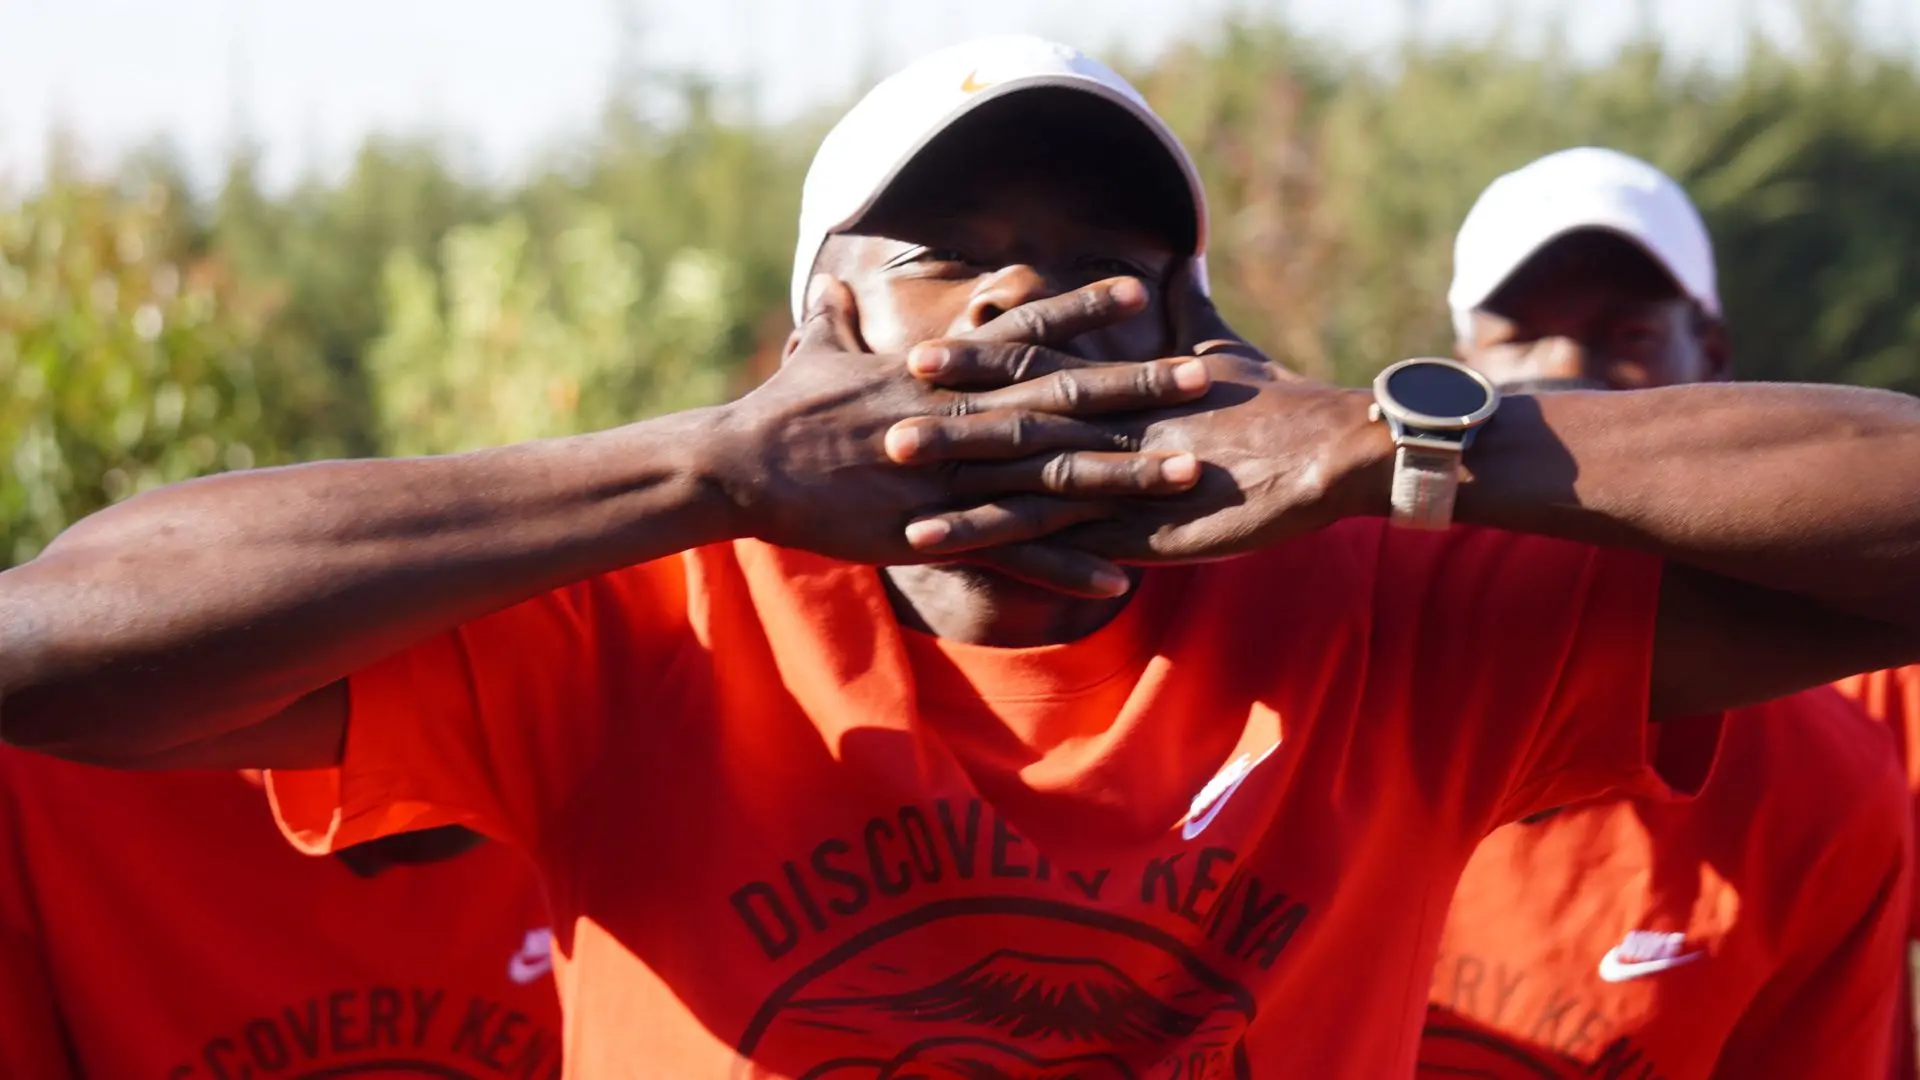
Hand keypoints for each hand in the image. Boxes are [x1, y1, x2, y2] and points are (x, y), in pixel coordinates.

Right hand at [712, 275, 1213, 594]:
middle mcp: (960, 416)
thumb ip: (837, 321)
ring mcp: (954, 474)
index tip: (1136, 286)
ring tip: (1192, 473)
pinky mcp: (937, 529)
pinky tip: (1121, 575)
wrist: (742, 466)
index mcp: (941, 374)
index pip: (1024, 333)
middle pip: (1064, 396)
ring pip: (1056, 471)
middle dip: (1137, 387)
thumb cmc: (778, 411)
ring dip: (1127, 473)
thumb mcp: (815, 355)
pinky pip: (1017, 548)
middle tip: (1204, 377)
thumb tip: (829, 285)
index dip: (1081, 309)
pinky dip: (1069, 561)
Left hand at [888, 265, 1388, 563]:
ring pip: (1018, 474)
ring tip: (891, 481)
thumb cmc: (1282, 403)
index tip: (923, 354)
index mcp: (1122, 383)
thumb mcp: (1224, 348)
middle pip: (1011, 415)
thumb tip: (1177, 263)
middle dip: (944, 416)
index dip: (977, 360)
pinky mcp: (1131, 524)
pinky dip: (991, 539)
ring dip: (953, 478)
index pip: (1036, 362)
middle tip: (873, 412)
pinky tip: (940, 545)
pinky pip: (1047, 534)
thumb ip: (1188, 309)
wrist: (1331, 453)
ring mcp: (1117, 475)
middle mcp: (1108, 422)